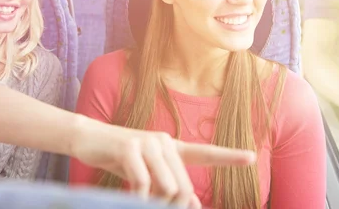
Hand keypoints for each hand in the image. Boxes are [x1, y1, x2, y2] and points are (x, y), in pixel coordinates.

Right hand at [71, 116, 255, 206]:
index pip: (204, 153)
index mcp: (171, 147)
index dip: (228, 157)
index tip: (251, 158)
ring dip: (154, 203)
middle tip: (151, 205)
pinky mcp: (129, 146)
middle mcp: (164, 141)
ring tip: (139, 200)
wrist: (87, 138)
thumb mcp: (146, 174)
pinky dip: (138, 198)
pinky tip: (129, 197)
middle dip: (172, 206)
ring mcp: (147, 142)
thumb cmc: (118, 158)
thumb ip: (169, 185)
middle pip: (183, 188)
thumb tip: (193, 203)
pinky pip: (144, 184)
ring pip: (168, 187)